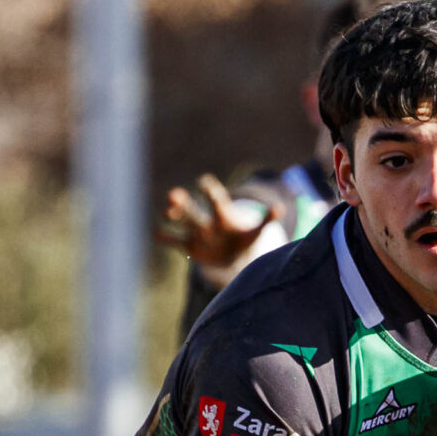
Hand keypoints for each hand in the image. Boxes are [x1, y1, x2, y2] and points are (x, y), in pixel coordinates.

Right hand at [153, 174, 270, 273]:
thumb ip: (265, 220)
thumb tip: (280, 207)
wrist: (231, 254)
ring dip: (175, 216)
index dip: (211, 192)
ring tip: (166, 210)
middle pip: (196, 212)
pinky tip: (156, 232)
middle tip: (174, 194)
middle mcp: (208, 222)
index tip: (204, 182)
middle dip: (185, 205)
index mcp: (224, 215)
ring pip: (184, 223)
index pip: (217, 201)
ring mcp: (197, 233)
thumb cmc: (243, 239)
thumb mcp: (255, 232)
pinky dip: (167, 237)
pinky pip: (176, 241)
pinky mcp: (190, 246)